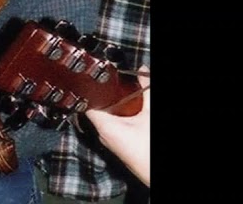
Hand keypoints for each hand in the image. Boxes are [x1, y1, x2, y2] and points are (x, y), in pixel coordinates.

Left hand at [84, 68, 149, 185]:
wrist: (155, 173)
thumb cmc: (150, 149)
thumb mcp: (150, 113)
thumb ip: (146, 89)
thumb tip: (142, 69)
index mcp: (104, 127)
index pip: (86, 102)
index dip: (87, 87)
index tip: (91, 74)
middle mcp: (104, 135)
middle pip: (99, 107)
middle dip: (107, 94)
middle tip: (114, 78)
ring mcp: (112, 141)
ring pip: (109, 117)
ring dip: (117, 105)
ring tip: (125, 91)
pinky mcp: (122, 146)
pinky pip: (118, 126)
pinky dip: (124, 116)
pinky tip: (133, 109)